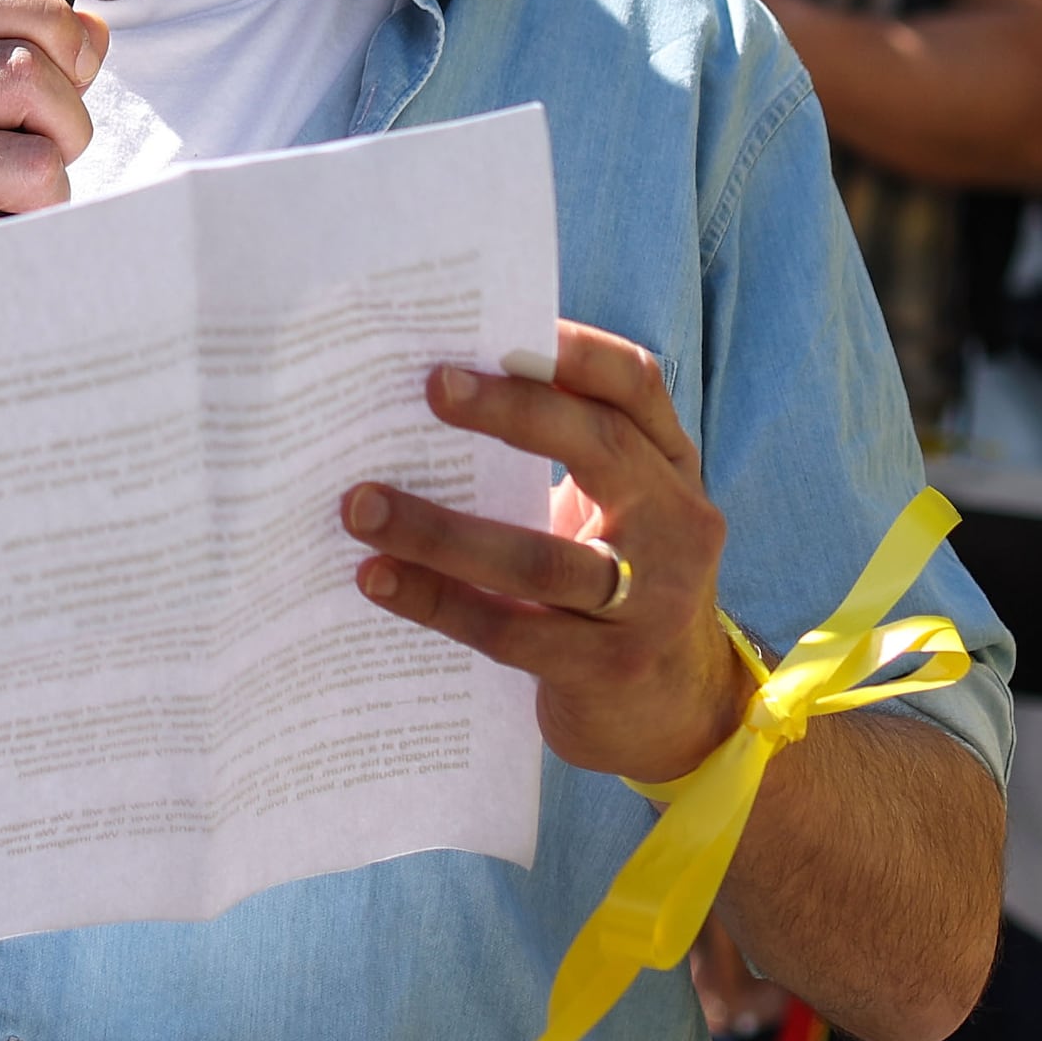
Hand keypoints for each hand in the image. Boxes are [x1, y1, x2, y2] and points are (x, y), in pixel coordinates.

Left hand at [343, 322, 747, 786]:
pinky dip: (438, 601)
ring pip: (539, 556)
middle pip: (599, 449)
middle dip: (511, 412)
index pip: (637, 386)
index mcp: (671, 470)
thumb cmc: (620, 588)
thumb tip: (435, 388)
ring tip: (360, 506)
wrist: (681, 714)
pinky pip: (512, 629)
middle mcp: (677, 526)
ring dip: (439, 529)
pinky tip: (378, 580)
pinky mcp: (609, 668)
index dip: (575, 350)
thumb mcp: (619, 514)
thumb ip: (567, 458)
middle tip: (428, 387)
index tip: (496, 326)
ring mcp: (650, 603)